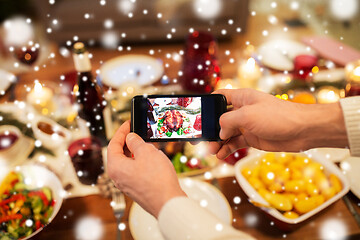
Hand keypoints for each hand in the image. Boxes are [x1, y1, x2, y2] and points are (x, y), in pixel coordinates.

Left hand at [107, 121, 185, 217]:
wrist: (168, 202)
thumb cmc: (157, 180)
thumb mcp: (146, 152)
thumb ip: (136, 142)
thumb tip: (130, 138)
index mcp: (115, 167)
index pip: (113, 144)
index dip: (121, 132)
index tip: (128, 124)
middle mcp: (118, 177)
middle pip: (120, 154)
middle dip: (130, 143)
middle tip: (139, 134)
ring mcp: (127, 184)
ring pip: (130, 163)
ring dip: (139, 153)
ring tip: (150, 147)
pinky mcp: (137, 189)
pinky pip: (137, 171)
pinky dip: (143, 163)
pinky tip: (155, 161)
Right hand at [209, 89, 347, 158]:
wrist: (302, 130)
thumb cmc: (278, 116)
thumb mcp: (248, 115)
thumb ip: (228, 121)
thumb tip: (219, 132)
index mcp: (241, 97)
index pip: (219, 97)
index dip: (208, 104)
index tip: (197, 115)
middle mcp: (242, 110)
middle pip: (220, 118)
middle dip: (210, 129)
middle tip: (202, 139)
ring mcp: (247, 125)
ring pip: (226, 133)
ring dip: (218, 142)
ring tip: (212, 151)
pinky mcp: (252, 137)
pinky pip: (235, 143)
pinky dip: (227, 149)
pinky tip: (221, 155)